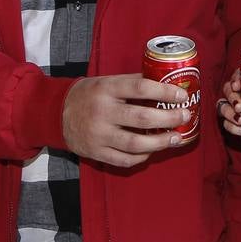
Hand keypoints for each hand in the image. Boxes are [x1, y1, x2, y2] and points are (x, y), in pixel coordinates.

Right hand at [61, 73, 192, 166]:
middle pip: (142, 118)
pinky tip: (153, 151)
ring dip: (160, 142)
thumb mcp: (107, 82)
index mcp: (107, 89)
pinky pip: (124, 159)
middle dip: (168, 118)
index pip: (140, 87)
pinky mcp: (96, 152)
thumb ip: (132, 83)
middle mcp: (102, 112)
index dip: (164, 91)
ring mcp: (99, 135)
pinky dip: (142, 157)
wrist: (56, 113)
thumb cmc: (90, 95)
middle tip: (184, 116)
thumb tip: (167, 83)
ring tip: (176, 138)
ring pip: (135, 143)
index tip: (182, 95)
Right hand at [219, 72, 240, 152]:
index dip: (236, 76)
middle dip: (231, 96)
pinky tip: (239, 130)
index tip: (238, 85)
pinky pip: (228, 125)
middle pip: (229, 89)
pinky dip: (230, 127)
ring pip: (224, 105)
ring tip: (240, 120)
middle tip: (240, 106)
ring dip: (227, 111)